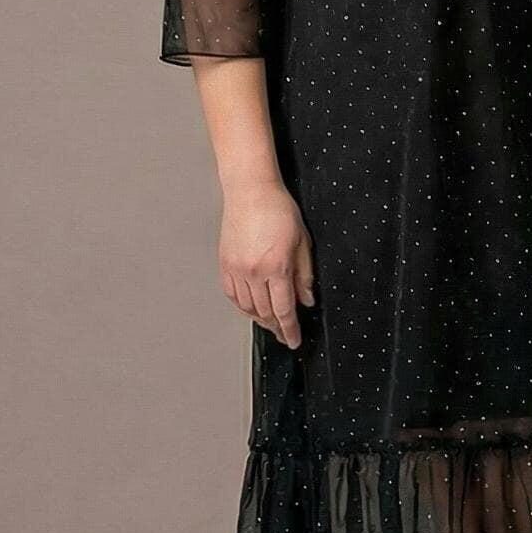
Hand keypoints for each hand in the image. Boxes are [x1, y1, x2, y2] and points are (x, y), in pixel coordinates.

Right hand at [220, 181, 315, 346]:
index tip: (294, 341)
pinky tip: (252, 308)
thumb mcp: (302, 242)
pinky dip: (243, 306)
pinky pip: (233, 295)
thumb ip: (305, 274)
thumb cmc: (278, 210)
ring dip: (260, 319)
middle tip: (284, 334)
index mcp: (277, 267)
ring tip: (271, 323)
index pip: (284, 310)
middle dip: (276, 327)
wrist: (250, 191)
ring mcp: (236, 269)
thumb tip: (306, 300)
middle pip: (265, 313)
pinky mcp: (225, 264)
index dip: (290, 329)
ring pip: (247, 307)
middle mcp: (253, 272)